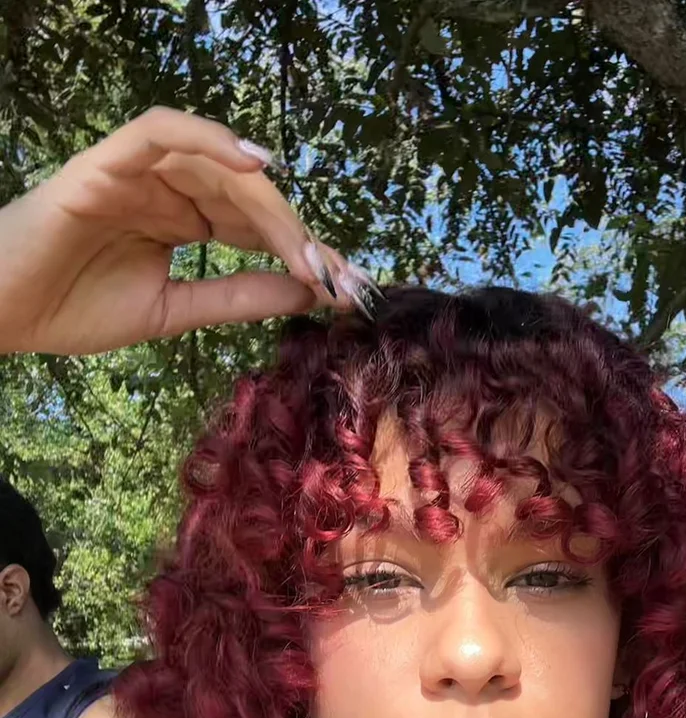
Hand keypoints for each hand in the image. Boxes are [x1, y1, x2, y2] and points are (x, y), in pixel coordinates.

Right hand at [0, 107, 377, 354]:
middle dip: (299, 234)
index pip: (258, 228)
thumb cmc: (75, 308)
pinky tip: (254, 163)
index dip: (303, 252)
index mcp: (186, 222)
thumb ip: (235, 297)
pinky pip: (161, 131)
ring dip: (268, 206)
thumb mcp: (174, 312)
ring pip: (219, 168)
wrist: (6, 313)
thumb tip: (306, 292)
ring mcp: (142, 172)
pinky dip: (207, 136)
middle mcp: (171, 190)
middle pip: (250, 198)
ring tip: (306, 247)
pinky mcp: (108, 161)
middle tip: (337, 274)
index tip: (346, 287)